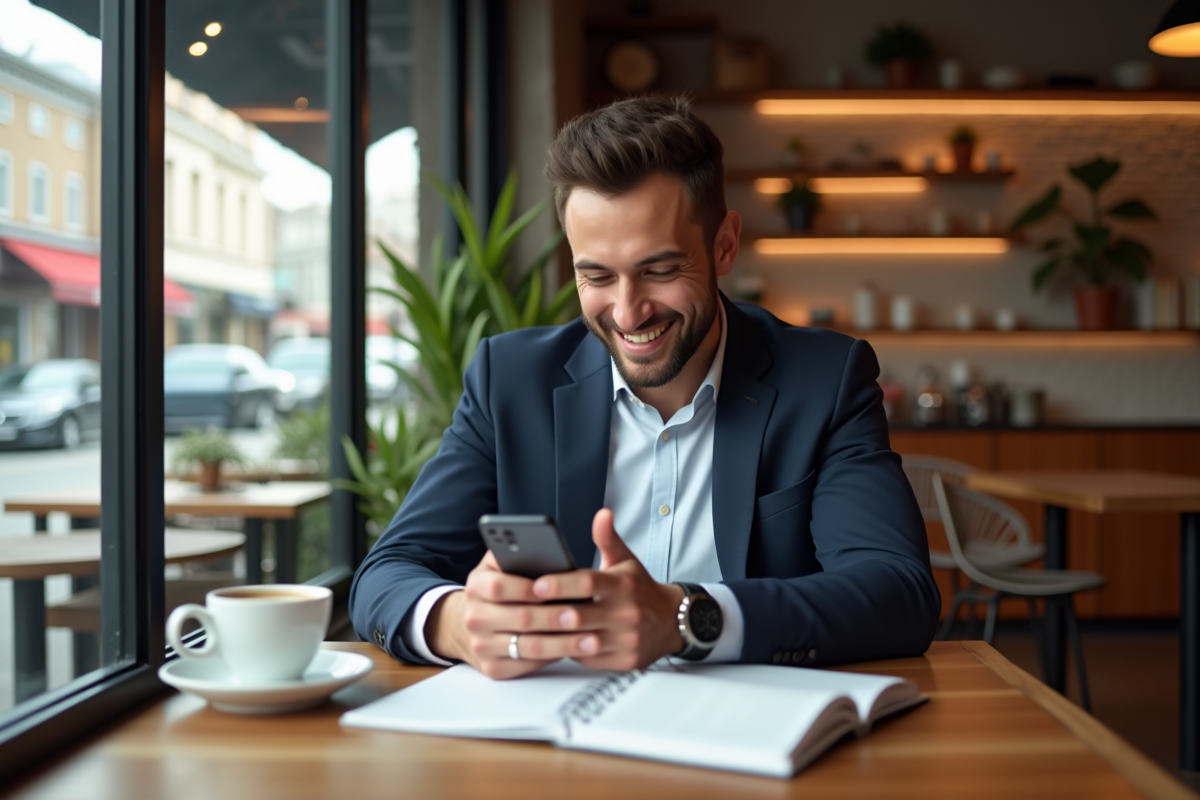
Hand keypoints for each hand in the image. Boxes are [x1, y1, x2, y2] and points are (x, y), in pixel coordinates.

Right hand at [425, 551, 600, 679]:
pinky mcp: (493, 667)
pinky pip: (528, 665)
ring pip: (528, 647)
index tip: (551, 589)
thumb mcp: (503, 564)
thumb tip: (549, 549)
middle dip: (553, 618)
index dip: (526, 588)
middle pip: (519, 619)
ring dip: (563, 644)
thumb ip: (520, 553)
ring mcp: (482, 645)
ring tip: (591, 639)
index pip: (499, 587)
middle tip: (581, 616)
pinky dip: (554, 658)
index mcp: (477, 585)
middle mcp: (475, 617)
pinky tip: (576, 652)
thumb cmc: (501, 587)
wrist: (475, 621)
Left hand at [532, 509, 684, 671]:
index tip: (536, 585)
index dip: (560, 584)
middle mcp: (626, 612)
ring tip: (529, 630)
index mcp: (622, 584)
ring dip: (553, 637)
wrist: (671, 622)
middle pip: (579, 615)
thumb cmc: (640, 590)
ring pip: (580, 642)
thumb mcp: (626, 561)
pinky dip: (568, 652)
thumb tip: (602, 514)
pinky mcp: (624, 661)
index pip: (587, 583)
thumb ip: (608, 539)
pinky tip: (551, 644)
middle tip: (520, 611)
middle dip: (547, 614)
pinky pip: (588, 660)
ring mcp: (626, 639)